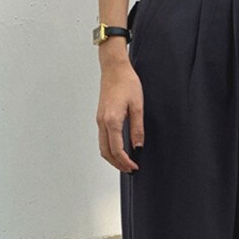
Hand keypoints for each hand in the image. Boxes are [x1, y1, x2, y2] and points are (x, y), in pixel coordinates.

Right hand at [96, 52, 143, 173]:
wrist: (114, 68)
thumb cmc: (126, 83)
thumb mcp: (137, 106)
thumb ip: (137, 129)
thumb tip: (138, 147)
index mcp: (112, 121)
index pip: (116, 150)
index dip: (126, 162)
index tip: (135, 167)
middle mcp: (102, 122)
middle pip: (106, 152)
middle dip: (118, 164)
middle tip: (131, 169)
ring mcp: (99, 120)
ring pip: (102, 147)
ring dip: (113, 158)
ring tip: (126, 163)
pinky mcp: (100, 117)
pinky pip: (102, 139)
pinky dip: (110, 149)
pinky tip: (120, 150)